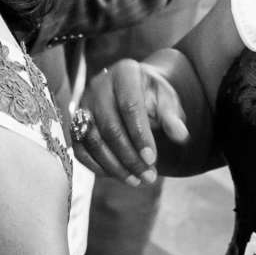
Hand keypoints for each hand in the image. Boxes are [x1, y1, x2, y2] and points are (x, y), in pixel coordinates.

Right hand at [72, 59, 186, 185]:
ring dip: (114, 166)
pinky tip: (118, 176)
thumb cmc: (151, 96)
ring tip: (136, 181)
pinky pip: (80, 149)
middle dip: (129, 156)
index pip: (129, 106)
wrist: (131, 92)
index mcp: (124, 73)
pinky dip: (98, 167)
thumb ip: (172, 117)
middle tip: (148, 177)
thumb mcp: (166, 100)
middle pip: (109, 126)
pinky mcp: (74, 123)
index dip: (140, 135)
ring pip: (93, 140)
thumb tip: (181, 135)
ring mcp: (83, 104)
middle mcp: (98, 86)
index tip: (152, 159)